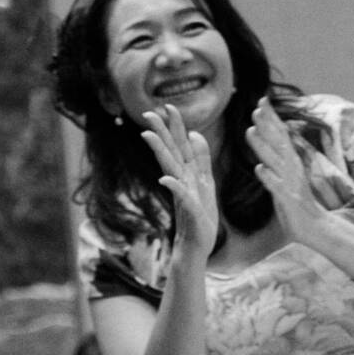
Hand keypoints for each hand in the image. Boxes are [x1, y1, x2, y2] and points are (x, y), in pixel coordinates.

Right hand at [138, 103, 217, 261]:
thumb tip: (196, 134)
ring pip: (170, 168)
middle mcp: (182, 182)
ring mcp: (183, 195)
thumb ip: (200, 159)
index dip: (175, 126)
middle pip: (170, 152)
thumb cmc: (200, 219)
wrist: (196, 248)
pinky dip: (173, 188)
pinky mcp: (189, 211)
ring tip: (148, 135)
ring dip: (159, 152)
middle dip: (161, 132)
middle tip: (148, 113)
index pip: (180, 146)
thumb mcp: (205, 183)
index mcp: (187, 174)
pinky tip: (165, 179)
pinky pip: (180, 197)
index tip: (168, 106)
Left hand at [245, 97, 328, 247]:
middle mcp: (292, 170)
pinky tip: (259, 168)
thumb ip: (275, 170)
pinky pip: (278, 188)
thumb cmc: (297, 207)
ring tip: (250, 130)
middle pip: (279, 143)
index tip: (261, 102)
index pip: (280, 137)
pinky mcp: (289, 200)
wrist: (317, 229)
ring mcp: (292, 184)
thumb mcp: (284, 183)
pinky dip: (269, 178)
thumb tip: (261, 159)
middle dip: (268, 124)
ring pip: (276, 161)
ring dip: (263, 146)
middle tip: (256, 106)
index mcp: (290, 164)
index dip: (271, 119)